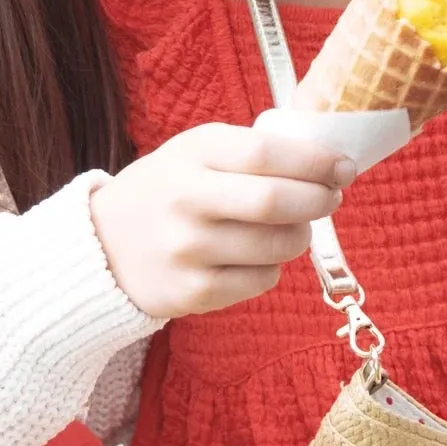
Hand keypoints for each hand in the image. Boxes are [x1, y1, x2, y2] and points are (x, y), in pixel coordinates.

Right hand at [91, 124, 353, 319]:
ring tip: (292, 226)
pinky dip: (273, 266)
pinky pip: (262, 280)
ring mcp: (187, 250)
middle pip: (275, 202)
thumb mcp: (193, 153)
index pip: (266, 153)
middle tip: (331, 197)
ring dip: (300, 235)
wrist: (102, 247)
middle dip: (319, 200)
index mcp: (190, 154)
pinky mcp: (193, 293)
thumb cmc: (166, 191)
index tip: (344, 167)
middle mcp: (185, 200)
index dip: (315, 161)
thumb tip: (328, 164)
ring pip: (277, 246)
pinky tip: (255, 255)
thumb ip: (250, 152)